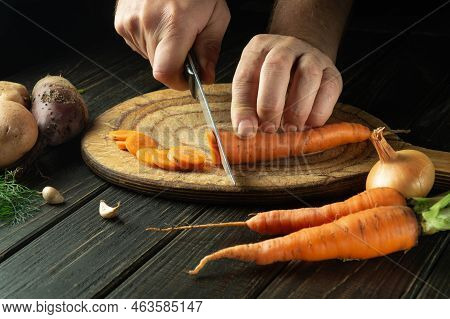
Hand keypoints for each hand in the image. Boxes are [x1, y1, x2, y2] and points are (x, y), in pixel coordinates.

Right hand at [114, 0, 229, 89]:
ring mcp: (130, 23)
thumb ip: (210, 50)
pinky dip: (152, 41)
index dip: (178, 82)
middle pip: (159, 68)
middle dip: (176, 64)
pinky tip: (160, 24)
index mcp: (173, 25)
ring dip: (163, 52)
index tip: (189, 79)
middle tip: (187, 45)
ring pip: (149, 57)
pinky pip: (138, 45)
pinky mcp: (121, 21)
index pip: (166, 73)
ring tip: (173, 28)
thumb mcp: (216, 15)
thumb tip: (206, 77)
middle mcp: (148, 25)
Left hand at [231, 34, 342, 136]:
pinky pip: (329, 89)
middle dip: (271, 104)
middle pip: (277, 67)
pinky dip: (318, 112)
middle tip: (269, 129)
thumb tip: (246, 132)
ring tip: (290, 128)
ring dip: (297, 109)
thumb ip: (245, 109)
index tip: (248, 131)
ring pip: (308, 75)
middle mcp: (285, 47)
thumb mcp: (251, 88)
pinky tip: (308, 125)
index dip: (244, 107)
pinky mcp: (332, 71)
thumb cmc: (268, 80)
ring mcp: (312, 56)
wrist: (302, 59)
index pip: (245, 77)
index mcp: (258, 49)